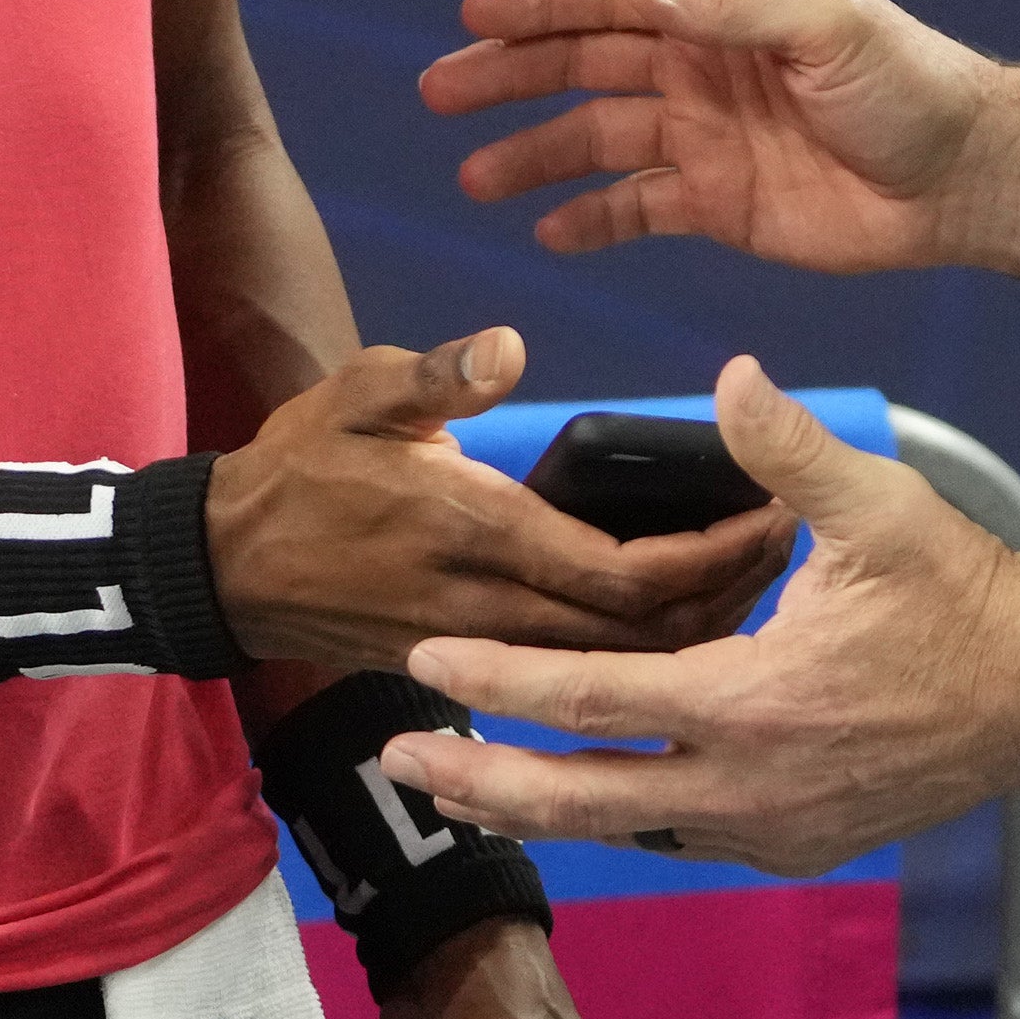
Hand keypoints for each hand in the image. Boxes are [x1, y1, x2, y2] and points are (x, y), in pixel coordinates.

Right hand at [210, 327, 793, 672]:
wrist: (229, 566)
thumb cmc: (302, 466)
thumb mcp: (361, 392)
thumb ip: (440, 374)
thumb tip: (509, 345)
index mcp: (479, 533)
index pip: (627, 574)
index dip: (712, 556)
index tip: (775, 514)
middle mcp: (491, 605)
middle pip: (645, 636)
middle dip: (726, 598)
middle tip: (790, 546)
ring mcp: (480, 648)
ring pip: (618, 666)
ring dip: (691, 630)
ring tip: (753, 577)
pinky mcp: (468, 665)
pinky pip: (576, 673)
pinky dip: (638, 649)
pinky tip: (678, 613)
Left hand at [385, 357, 1019, 875]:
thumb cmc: (960, 593)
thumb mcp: (877, 506)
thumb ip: (786, 447)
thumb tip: (730, 373)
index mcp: (744, 701)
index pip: (585, 697)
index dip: (496, 676)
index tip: (426, 656)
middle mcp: (745, 785)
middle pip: (577, 798)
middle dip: (478, 779)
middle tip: (397, 754)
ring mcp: (772, 828)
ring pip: (627, 832)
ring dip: (541, 807)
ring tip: (465, 786)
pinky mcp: (800, 847)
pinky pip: (686, 837)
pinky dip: (625, 818)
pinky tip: (584, 794)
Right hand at [423, 0, 1005, 273]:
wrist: (965, 179)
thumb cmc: (911, 84)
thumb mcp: (827, 26)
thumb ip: (732, 7)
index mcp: (724, 5)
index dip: (543, 1)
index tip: (477, 15)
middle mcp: (701, 63)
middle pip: (584, 65)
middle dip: (511, 75)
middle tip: (441, 90)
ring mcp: (703, 133)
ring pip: (594, 139)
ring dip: (533, 153)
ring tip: (473, 175)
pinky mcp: (717, 202)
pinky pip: (634, 207)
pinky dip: (588, 218)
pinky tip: (544, 231)